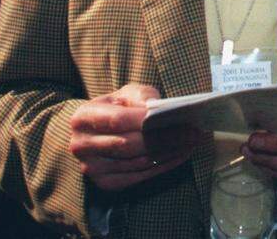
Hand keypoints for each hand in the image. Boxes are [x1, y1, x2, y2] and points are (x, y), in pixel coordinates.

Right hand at [68, 84, 201, 190]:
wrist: (96, 131)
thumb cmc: (116, 107)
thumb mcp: (126, 93)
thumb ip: (142, 96)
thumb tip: (157, 109)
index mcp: (83, 117)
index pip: (117, 120)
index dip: (146, 120)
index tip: (177, 117)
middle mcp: (82, 145)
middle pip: (129, 145)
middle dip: (165, 138)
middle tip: (194, 131)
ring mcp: (92, 168)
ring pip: (137, 162)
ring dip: (169, 153)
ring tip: (192, 141)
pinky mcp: (106, 183)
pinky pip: (140, 176)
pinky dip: (164, 166)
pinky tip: (181, 154)